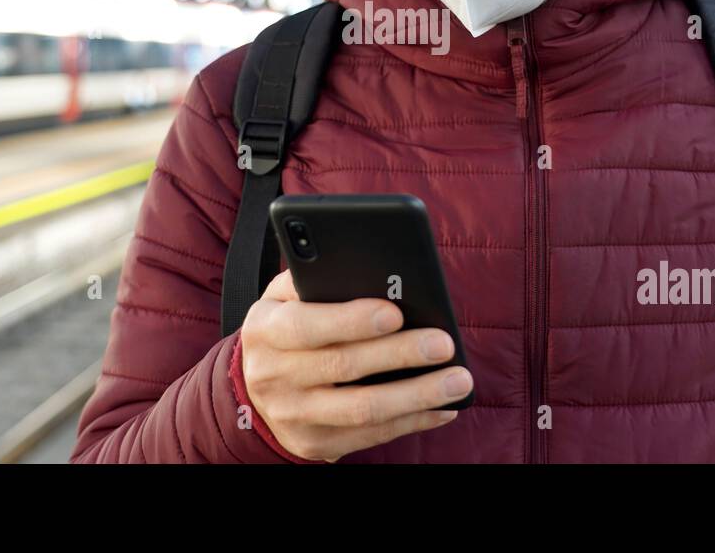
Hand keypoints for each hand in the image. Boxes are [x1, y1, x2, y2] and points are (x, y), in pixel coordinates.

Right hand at [239, 269, 471, 461]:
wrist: (255, 386)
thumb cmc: (287, 325)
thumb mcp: (283, 296)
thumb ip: (314, 278)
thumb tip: (371, 269)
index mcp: (266, 331)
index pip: (306, 326)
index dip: (351, 321)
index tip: (395, 313)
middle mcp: (273, 376)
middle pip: (343, 367)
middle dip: (399, 354)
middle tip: (443, 344)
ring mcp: (293, 416)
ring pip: (362, 409)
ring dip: (416, 396)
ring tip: (459, 379)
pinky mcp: (315, 445)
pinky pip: (371, 436)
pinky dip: (413, 421)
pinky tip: (444, 407)